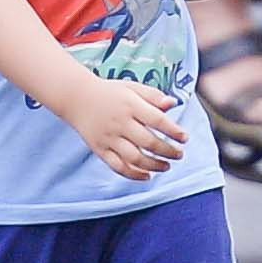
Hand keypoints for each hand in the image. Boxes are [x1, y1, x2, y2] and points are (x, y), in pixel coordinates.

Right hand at [63, 75, 186, 179]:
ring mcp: (108, 138)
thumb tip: (173, 103)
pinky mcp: (99, 149)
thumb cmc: (110, 92)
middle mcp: (119, 122)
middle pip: (148, 142)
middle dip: (168, 151)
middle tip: (179, 154)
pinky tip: (147, 176)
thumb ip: (153, 95)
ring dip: (154, 165)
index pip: (157, 120)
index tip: (184, 138)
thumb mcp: (132, 87)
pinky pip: (118, 166)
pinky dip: (134, 174)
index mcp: (130, 105)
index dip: (173, 131)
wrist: (76, 98)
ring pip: (134, 158)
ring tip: (166, 166)